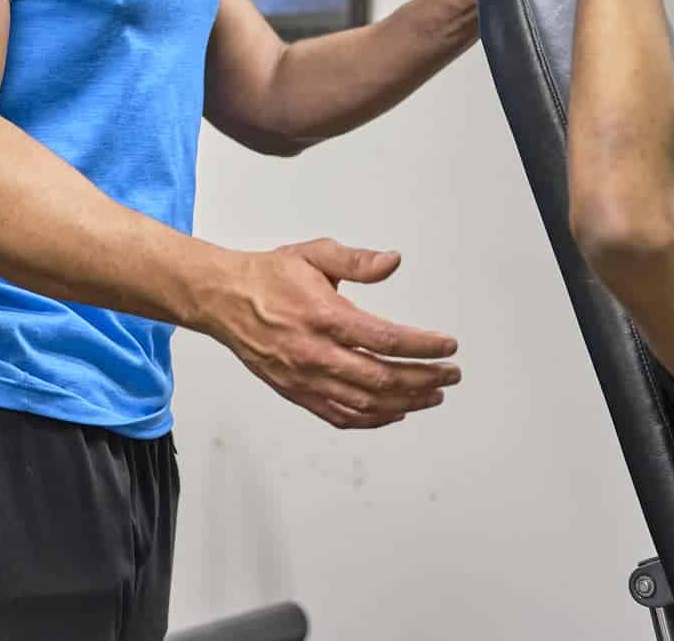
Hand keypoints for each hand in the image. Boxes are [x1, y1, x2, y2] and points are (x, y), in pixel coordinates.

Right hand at [214, 237, 460, 430]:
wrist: (223, 300)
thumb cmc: (268, 277)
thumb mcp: (314, 254)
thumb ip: (357, 261)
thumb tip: (393, 261)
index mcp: (323, 317)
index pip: (385, 339)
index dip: (423, 347)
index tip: (447, 346)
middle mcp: (315, 353)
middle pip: (380, 378)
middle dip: (423, 379)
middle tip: (450, 375)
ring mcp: (305, 379)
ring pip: (364, 403)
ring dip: (404, 402)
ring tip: (432, 396)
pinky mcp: (296, 393)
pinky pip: (339, 416)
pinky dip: (371, 419)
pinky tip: (393, 413)